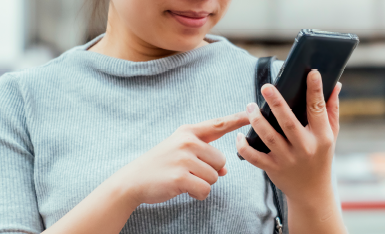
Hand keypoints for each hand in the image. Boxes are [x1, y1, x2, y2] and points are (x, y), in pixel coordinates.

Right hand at [106, 112, 249, 204]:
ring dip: (202, 183)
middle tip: (188, 171)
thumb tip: (224, 170)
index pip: (218, 124)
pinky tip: (182, 188)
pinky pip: (205, 189)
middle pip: (221, 160)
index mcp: (188, 132)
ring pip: (214, 176)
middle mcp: (187, 142)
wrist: (133, 181)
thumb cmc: (160, 165)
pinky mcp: (180, 177)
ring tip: (182, 178)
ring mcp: (183, 159)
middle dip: (209, 171)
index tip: (251, 112)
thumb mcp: (181, 153)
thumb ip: (205, 156)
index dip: (237, 119)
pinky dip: (197, 193)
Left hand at [236, 70, 340, 200]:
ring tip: (249, 106)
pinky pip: (254, 156)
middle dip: (277, 103)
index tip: (311, 73)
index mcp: (322, 136)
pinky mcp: (273, 168)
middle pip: (288, 122)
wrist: (312, 191)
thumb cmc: (321, 157)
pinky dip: (244, 146)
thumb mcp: (331, 135)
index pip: (318, 109)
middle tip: (266, 87)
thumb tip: (335, 84)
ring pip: (269, 137)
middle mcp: (305, 147)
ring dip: (257, 120)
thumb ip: (331, 109)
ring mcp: (288, 159)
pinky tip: (239, 134)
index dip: (315, 90)